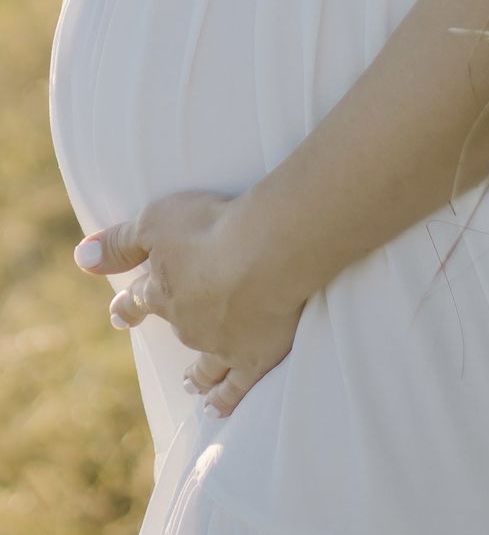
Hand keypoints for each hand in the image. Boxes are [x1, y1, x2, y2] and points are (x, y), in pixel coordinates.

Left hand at [73, 190, 304, 417]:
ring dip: (196, 376)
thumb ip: (120, 242)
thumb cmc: (210, 230)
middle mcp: (187, 324)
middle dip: (172, 332)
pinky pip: (237, 387)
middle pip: (175, 330)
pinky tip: (218, 408)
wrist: (266, 253)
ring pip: (204, 367)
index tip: (119, 316)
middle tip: (160, 332)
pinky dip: (226, 399)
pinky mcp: (255, 358)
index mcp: (163, 292)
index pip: (140, 300)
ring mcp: (221, 346)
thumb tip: (80, 258)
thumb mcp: (155, 222)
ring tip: (190, 384)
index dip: (129, 306)